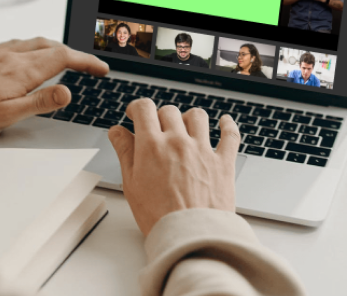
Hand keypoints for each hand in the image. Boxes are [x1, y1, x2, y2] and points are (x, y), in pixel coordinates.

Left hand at [0, 37, 108, 134]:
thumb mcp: (7, 115)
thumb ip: (40, 102)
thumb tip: (68, 93)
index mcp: (22, 69)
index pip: (63, 57)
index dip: (86, 61)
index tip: (100, 69)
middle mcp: (13, 54)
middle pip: (53, 46)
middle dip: (75, 54)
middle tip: (89, 66)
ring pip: (37, 42)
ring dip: (57, 48)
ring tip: (66, 60)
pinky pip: (21, 43)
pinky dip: (37, 47)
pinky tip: (32, 57)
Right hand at [108, 100, 239, 236]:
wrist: (191, 238)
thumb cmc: (159, 217)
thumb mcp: (131, 184)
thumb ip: (124, 152)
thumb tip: (117, 132)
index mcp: (153, 145)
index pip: (144, 108)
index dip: (137, 107)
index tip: (136, 114)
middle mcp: (178, 141)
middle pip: (169, 111)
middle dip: (160, 117)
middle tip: (157, 129)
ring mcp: (203, 150)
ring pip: (197, 116)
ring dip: (188, 118)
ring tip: (185, 127)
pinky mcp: (223, 162)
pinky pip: (230, 135)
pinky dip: (227, 125)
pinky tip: (224, 122)